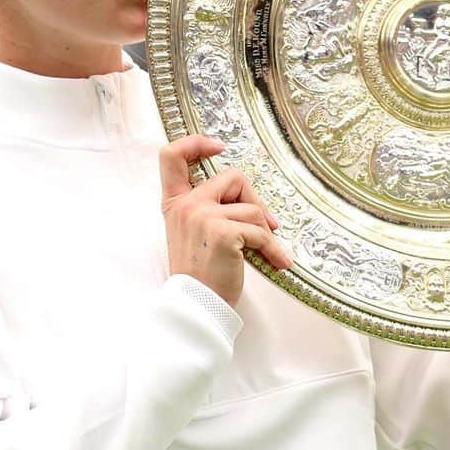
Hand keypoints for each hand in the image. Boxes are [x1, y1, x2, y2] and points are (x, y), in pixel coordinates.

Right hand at [159, 135, 292, 306]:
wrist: (196, 306)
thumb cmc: (199, 275)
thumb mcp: (193, 235)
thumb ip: (208, 210)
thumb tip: (249, 201)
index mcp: (174, 204)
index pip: (172, 156)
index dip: (195, 143)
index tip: (217, 147)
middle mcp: (186, 205)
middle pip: (231, 177)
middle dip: (255, 200)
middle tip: (267, 225)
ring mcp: (202, 216)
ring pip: (251, 208)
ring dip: (266, 232)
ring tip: (268, 252)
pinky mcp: (222, 232)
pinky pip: (260, 231)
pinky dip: (273, 249)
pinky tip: (277, 263)